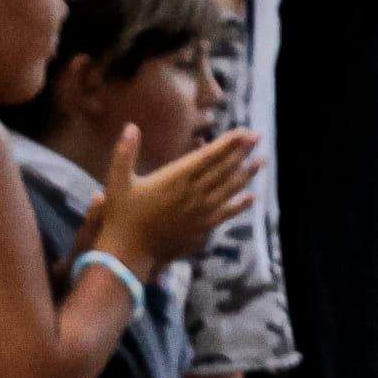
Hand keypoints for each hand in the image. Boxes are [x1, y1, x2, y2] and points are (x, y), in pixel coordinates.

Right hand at [90, 121, 260, 274]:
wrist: (129, 251)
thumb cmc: (121, 214)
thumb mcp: (117, 181)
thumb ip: (124, 153)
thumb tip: (131, 126)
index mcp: (175, 179)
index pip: (208, 157)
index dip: (228, 143)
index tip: (243, 132)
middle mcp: (193, 194)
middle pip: (224, 169)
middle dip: (242, 152)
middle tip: (258, 137)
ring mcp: (201, 211)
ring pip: (230, 189)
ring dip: (247, 174)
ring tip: (261, 161)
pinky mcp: (203, 227)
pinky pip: (227, 213)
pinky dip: (241, 204)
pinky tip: (252, 197)